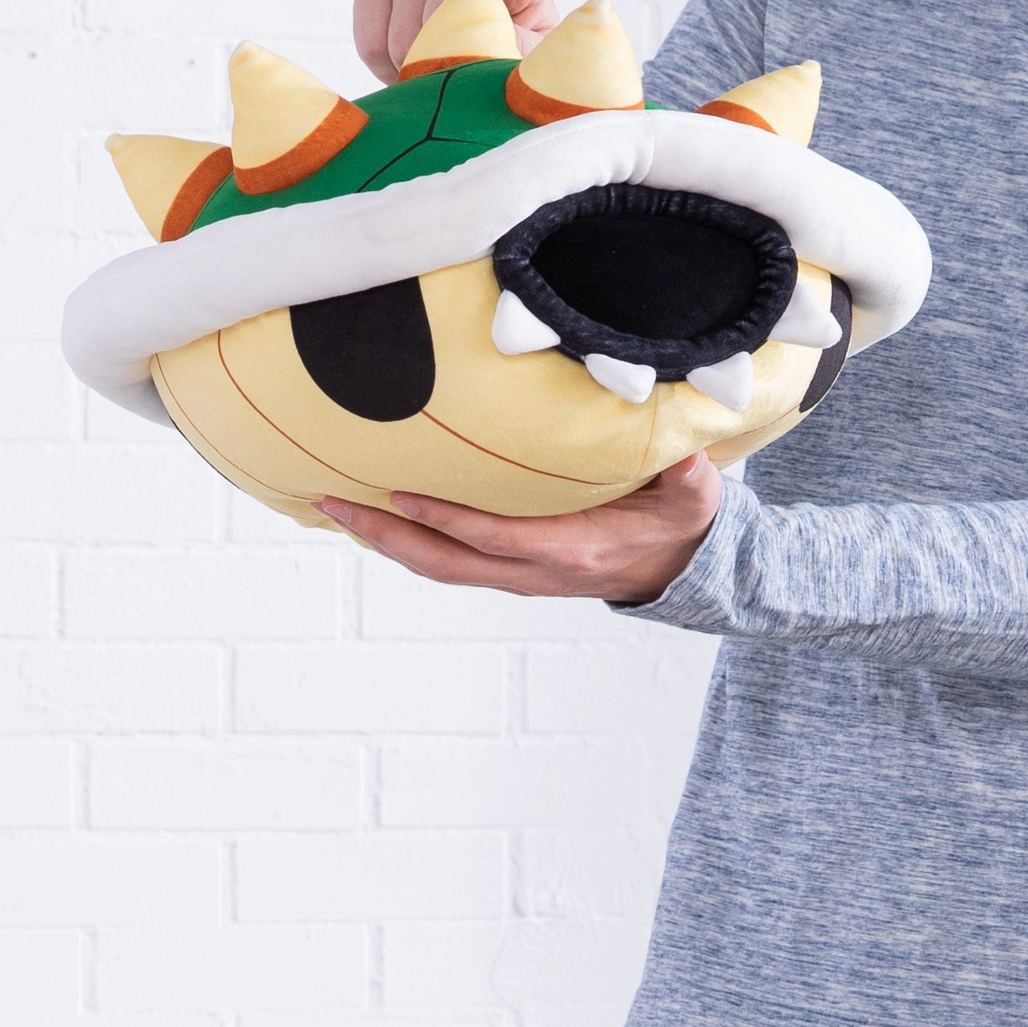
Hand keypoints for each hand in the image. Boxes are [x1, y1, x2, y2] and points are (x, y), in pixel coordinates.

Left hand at [320, 453, 723, 603]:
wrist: (677, 569)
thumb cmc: (678, 524)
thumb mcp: (694, 499)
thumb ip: (689, 475)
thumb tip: (684, 451)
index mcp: (572, 550)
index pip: (494, 536)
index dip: (445, 518)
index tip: (400, 494)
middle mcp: (534, 570)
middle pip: (445, 561)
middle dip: (387, 535)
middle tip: (333, 502)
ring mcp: (518, 575)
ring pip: (438, 566)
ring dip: (386, 541)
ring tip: (337, 507)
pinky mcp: (510, 571)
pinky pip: (448, 560)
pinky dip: (408, 542)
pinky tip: (379, 517)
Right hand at [352, 0, 557, 85]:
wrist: (469, 68)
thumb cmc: (509, 58)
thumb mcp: (527, 60)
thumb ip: (515, 49)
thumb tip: (482, 49)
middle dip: (441, 44)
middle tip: (448, 77)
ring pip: (403, 14)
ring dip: (410, 58)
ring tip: (426, 77)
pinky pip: (369, 23)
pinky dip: (378, 57)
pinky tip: (397, 70)